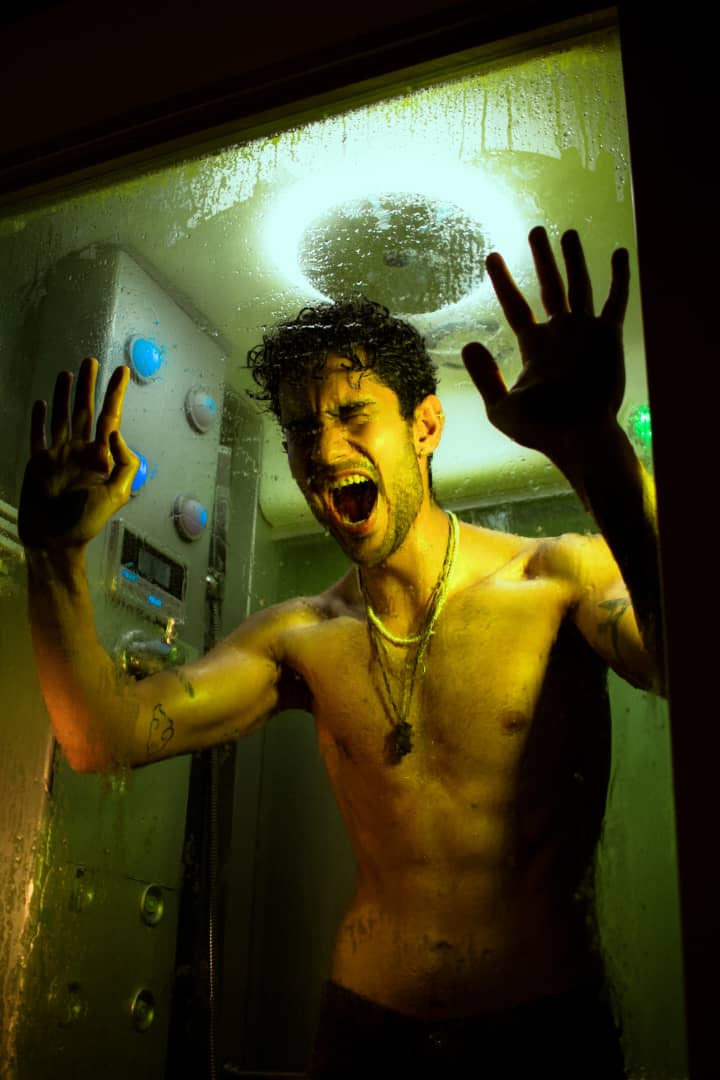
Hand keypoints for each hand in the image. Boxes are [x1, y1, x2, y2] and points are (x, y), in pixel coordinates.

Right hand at [18, 358, 138, 549]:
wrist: (55, 540)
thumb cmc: (87, 521)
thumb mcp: (116, 494)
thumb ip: (123, 463)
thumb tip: (115, 433)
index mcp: (101, 457)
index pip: (110, 418)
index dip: (115, 394)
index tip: (121, 371)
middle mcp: (80, 451)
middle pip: (85, 410)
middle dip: (88, 386)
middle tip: (90, 361)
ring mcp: (58, 455)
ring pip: (61, 416)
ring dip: (63, 395)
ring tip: (67, 373)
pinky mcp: (38, 462)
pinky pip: (38, 435)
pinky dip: (39, 419)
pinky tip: (41, 403)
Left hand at [462, 227, 629, 464]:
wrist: (577, 435)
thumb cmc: (540, 428)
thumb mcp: (500, 406)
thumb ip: (484, 375)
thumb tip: (469, 343)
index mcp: (534, 346)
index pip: (515, 305)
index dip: (503, 280)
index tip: (491, 255)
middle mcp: (560, 334)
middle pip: (549, 286)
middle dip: (542, 259)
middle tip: (535, 230)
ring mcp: (584, 333)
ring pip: (579, 285)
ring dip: (574, 259)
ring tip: (568, 232)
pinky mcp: (607, 337)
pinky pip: (614, 301)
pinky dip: (617, 278)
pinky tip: (618, 254)